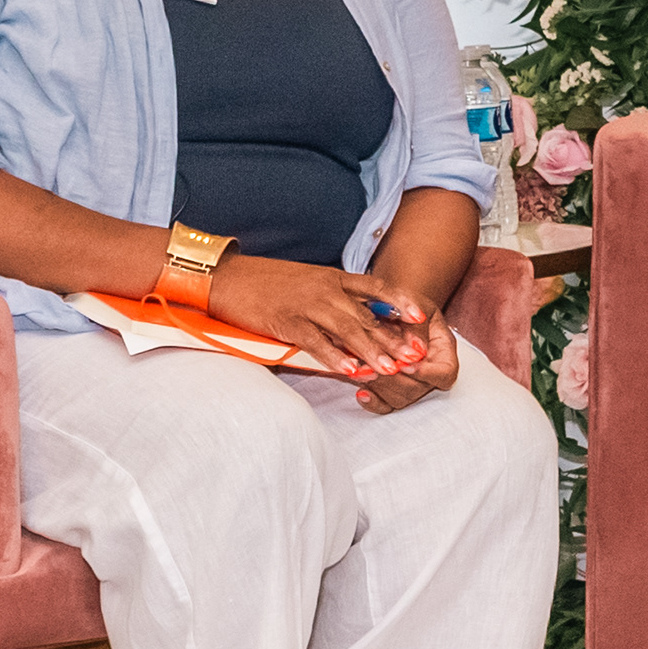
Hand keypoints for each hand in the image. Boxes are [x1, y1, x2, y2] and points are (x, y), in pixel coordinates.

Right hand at [207, 255, 434, 384]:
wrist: (226, 277)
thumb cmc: (266, 283)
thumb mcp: (307, 282)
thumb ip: (333, 298)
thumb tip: (357, 321)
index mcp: (333, 278)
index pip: (375, 287)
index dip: (399, 302)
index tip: (421, 317)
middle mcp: (325, 289)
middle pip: (366, 315)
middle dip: (394, 337)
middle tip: (416, 356)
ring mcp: (306, 304)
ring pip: (347, 329)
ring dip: (371, 351)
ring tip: (391, 370)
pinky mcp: (286, 321)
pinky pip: (316, 342)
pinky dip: (335, 357)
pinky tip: (351, 371)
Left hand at [351, 302, 459, 413]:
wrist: (386, 306)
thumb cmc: (402, 303)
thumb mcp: (411, 303)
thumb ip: (415, 323)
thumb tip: (414, 348)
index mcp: (443, 349)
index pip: (446, 373)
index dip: (427, 373)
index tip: (405, 364)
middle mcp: (430, 371)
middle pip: (420, 390)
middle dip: (395, 380)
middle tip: (373, 368)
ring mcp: (411, 383)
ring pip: (400, 400)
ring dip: (380, 387)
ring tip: (361, 373)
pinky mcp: (391, 391)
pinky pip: (385, 407)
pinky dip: (373, 402)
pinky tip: (361, 392)